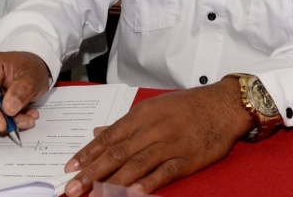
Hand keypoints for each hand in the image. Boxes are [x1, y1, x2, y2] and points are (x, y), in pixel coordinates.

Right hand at [0, 51, 50, 133]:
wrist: (33, 73)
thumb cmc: (30, 69)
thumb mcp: (32, 75)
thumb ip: (22, 90)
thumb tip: (8, 109)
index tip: (2, 124)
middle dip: (1, 121)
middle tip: (25, 121)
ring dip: (6, 125)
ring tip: (28, 118)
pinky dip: (6, 126)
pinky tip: (23, 118)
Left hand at [60, 77, 253, 195]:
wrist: (224, 104)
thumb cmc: (187, 106)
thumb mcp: (154, 107)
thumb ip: (126, 123)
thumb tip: (97, 131)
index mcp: (141, 115)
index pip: (108, 137)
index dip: (87, 154)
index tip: (69, 170)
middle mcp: (152, 129)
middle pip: (116, 153)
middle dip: (92, 172)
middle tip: (72, 188)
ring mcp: (169, 144)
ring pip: (135, 164)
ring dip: (112, 182)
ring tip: (93, 195)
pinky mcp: (187, 158)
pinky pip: (163, 172)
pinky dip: (147, 183)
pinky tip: (132, 193)